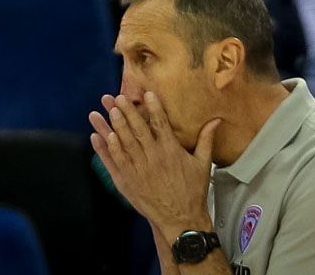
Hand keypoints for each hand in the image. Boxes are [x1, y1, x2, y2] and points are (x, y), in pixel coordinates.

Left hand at [89, 92, 219, 235]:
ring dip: (112, 125)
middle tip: (118, 97)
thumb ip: (206, 140)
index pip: (160, 123)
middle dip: (127, 112)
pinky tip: (98, 136)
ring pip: (122, 143)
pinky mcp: (127, 182)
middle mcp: (152, 158)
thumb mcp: (203, 165)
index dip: (153, 107)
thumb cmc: (193, 192)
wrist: (180, 220)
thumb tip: (216, 120)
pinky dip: (104, 149)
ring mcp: (137, 170)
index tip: (146, 93)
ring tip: (106, 110)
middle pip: (137, 130)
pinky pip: (113, 162)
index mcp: (170, 151)